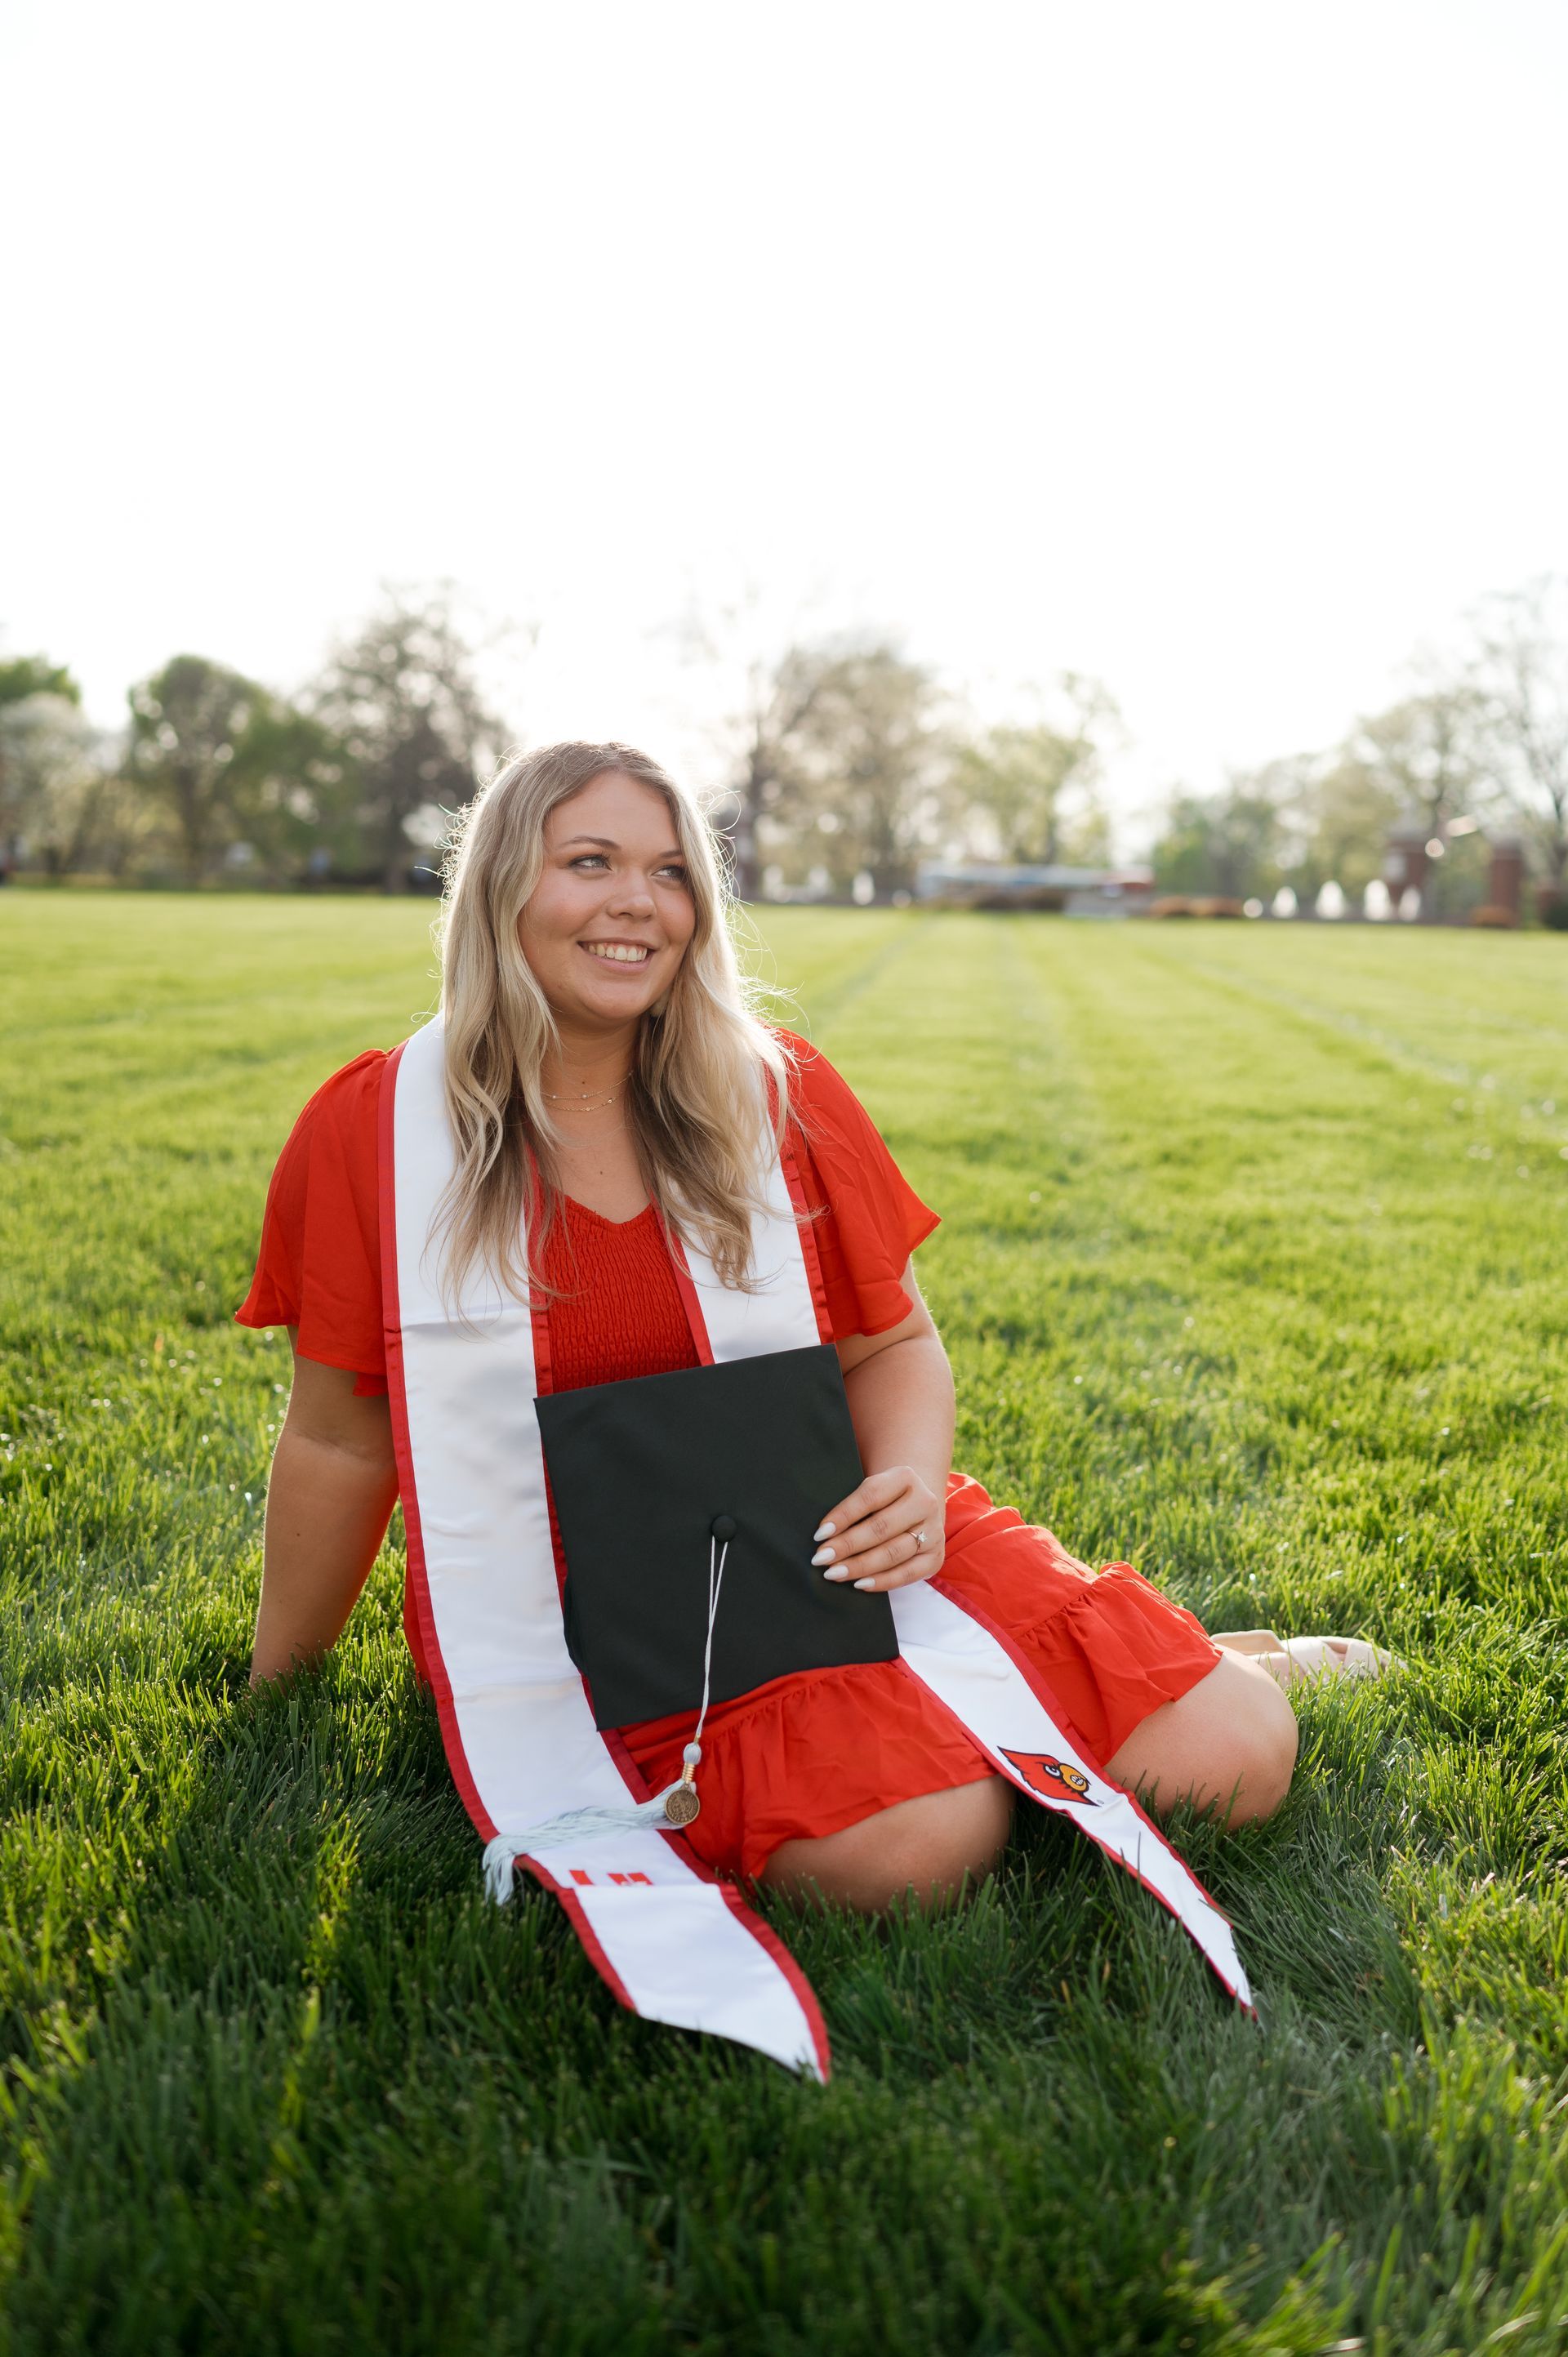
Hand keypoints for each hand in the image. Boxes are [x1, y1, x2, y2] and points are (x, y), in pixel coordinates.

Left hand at [810, 1466, 944, 1591]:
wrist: (916, 1506)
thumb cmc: (882, 1499)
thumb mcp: (872, 1488)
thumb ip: (853, 1503)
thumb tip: (825, 1533)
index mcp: (905, 1477)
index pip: (870, 1496)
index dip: (843, 1516)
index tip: (820, 1534)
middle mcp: (924, 1502)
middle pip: (881, 1527)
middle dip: (847, 1545)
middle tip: (821, 1558)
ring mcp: (933, 1531)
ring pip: (893, 1553)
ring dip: (860, 1566)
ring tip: (834, 1573)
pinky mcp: (935, 1557)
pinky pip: (908, 1574)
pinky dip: (882, 1581)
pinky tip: (859, 1583)